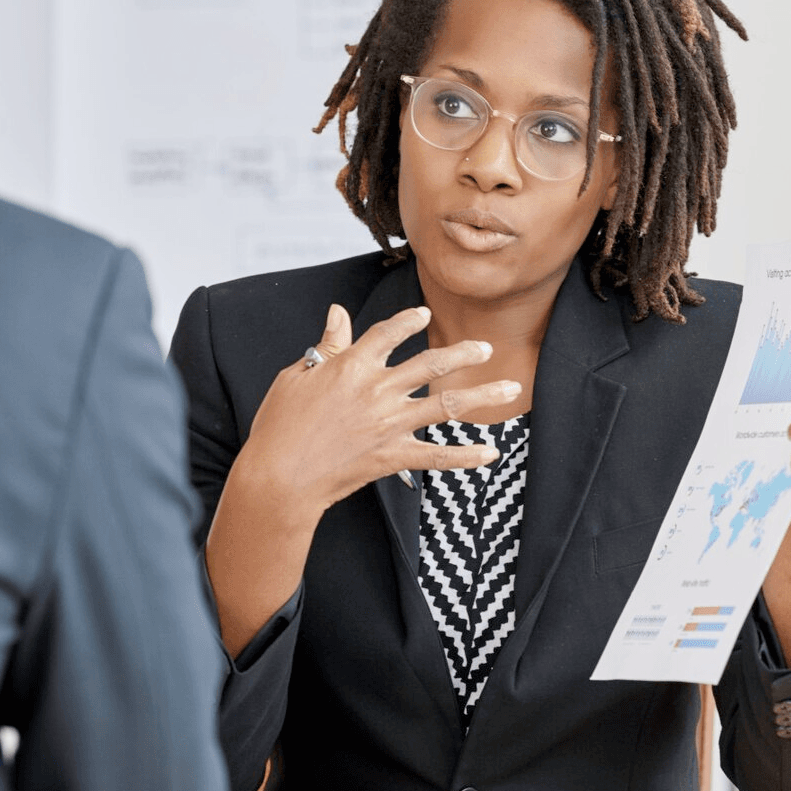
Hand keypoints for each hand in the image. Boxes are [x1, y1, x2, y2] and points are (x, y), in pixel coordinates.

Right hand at [231, 303, 517, 518]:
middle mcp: (378, 390)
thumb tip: (338, 312)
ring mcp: (390, 424)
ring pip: (447, 405)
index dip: (408, 321)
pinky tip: (491, 453)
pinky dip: (466, 456)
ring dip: (483, 396)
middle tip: (487, 347)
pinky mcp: (394, 456)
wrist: (278, 477)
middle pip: (431, 364)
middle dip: (464, 354)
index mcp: (352, 365)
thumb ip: (327, 345)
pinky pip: (439, 456)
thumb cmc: (279, 426)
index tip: (424, 314)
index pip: (389, 333)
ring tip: (511, 388)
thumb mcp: (295, 376)